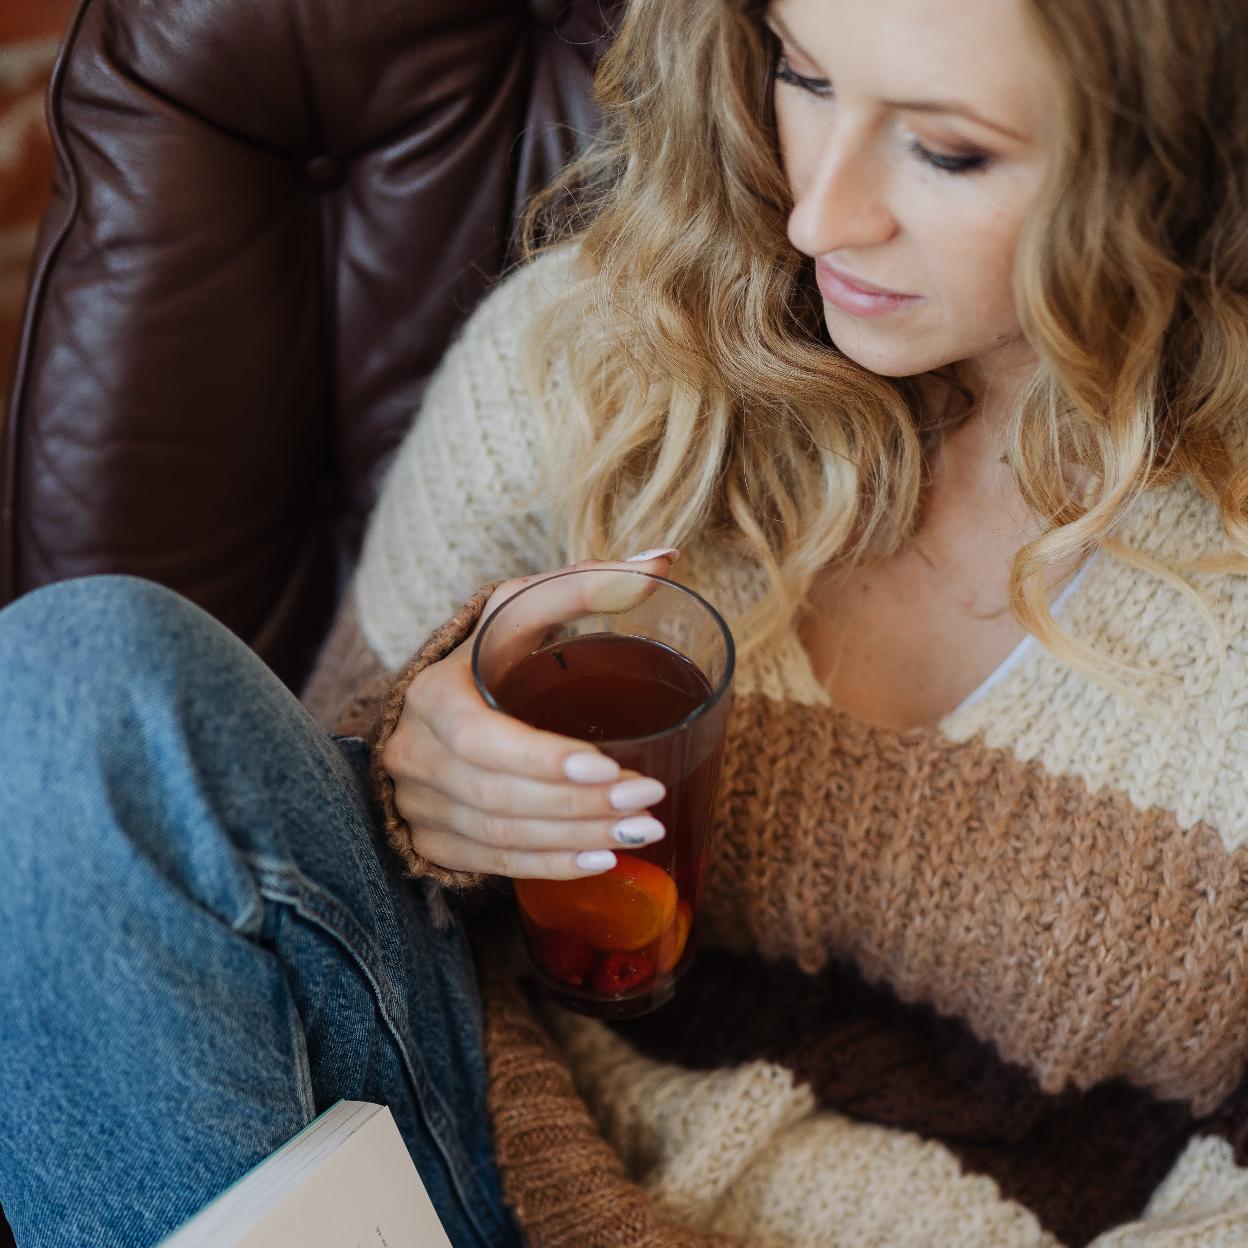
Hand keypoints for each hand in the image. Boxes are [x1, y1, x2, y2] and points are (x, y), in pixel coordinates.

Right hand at [379, 550, 680, 879]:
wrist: (431, 709)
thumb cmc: (490, 655)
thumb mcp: (522, 612)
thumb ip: (588, 584)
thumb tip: (664, 559)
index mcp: (432, 695)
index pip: (481, 739)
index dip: (542, 760)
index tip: (608, 766)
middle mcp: (415, 754)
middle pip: (498, 795)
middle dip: (578, 805)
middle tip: (647, 800)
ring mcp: (419, 804)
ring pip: (499, 836)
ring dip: (576, 839)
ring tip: (642, 831)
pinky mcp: (434, 841)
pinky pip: (493, 865)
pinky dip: (551, 866)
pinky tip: (601, 861)